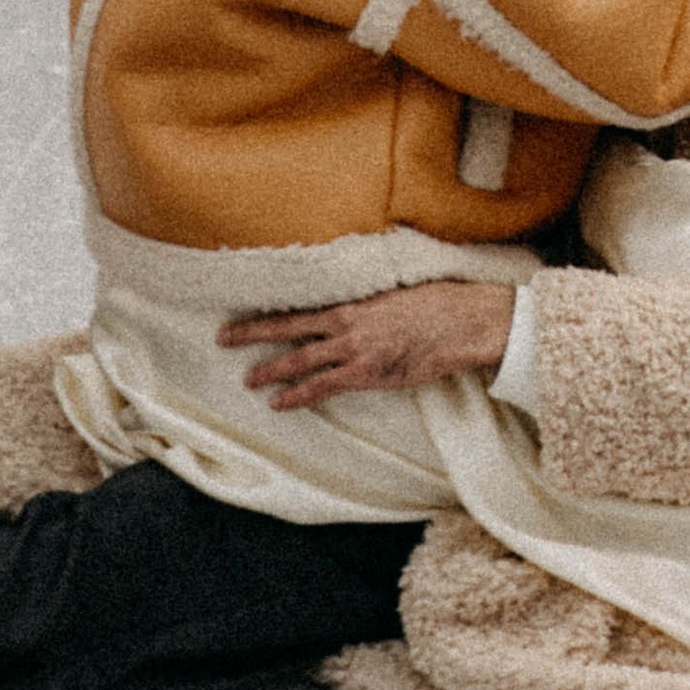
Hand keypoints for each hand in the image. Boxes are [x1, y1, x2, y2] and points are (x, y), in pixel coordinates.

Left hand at [218, 279, 516, 409]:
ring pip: (300, 361)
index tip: (244, 310)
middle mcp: (346, 322)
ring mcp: (354, 349)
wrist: (464, 321)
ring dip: (271, 370)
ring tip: (249, 380)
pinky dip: (298, 395)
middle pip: (288, 329)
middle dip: (252, 335)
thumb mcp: (398, 286)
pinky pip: (322, 387)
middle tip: (224, 339)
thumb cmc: (439, 300)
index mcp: (352, 298)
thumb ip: (371, 291)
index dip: (268, 310)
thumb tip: (357, 287)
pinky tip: (280, 403)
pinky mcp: (367, 374)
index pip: (299, 304)